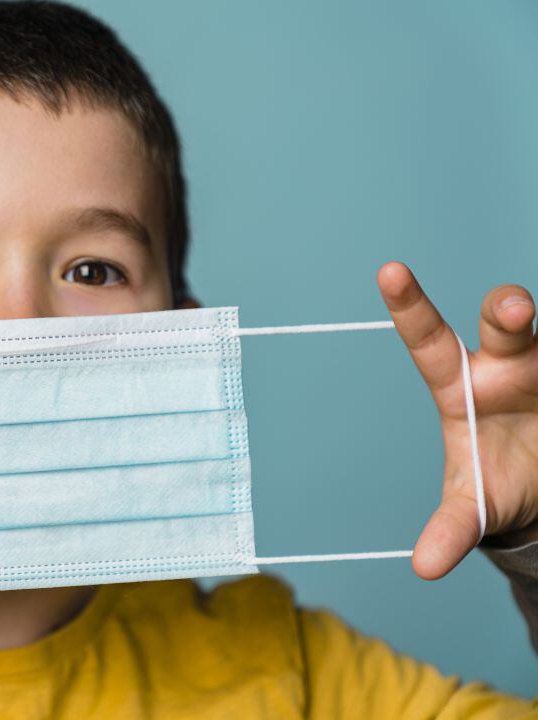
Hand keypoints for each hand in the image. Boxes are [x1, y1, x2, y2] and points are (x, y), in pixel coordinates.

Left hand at [378, 262, 537, 579]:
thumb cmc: (497, 481)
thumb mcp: (474, 508)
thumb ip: (451, 530)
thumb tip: (424, 567)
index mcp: (464, 386)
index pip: (429, 340)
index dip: (410, 306)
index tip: (389, 269)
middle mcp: (509, 363)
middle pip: (505, 325)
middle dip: (509, 311)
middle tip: (515, 310)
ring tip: (533, 319)